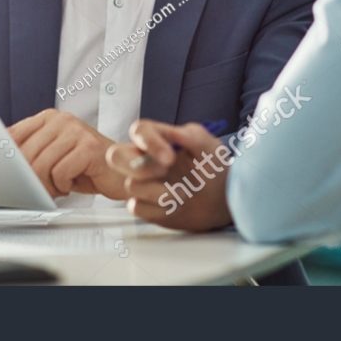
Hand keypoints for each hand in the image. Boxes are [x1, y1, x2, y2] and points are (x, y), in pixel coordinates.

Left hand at [8, 110, 124, 198]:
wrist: (122, 172)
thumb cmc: (85, 167)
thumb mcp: (53, 156)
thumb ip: (30, 153)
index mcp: (48, 118)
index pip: (12, 135)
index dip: (6, 159)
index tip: (5, 175)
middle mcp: (61, 119)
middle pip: (25, 154)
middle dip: (29, 179)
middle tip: (42, 188)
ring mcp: (76, 131)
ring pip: (41, 164)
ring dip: (47, 185)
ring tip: (59, 186)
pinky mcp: (89, 147)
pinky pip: (60, 172)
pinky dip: (63, 185)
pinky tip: (73, 184)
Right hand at [106, 120, 231, 231]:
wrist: (225, 200)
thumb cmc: (215, 168)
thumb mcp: (209, 145)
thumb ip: (190, 135)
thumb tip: (173, 132)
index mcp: (158, 139)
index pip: (139, 131)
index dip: (149, 142)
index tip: (169, 158)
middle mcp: (144, 160)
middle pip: (115, 156)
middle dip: (134, 165)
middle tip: (163, 172)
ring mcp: (143, 183)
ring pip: (130, 185)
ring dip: (159, 191)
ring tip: (184, 193)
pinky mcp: (145, 206)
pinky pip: (136, 207)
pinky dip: (156, 209)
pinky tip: (175, 207)